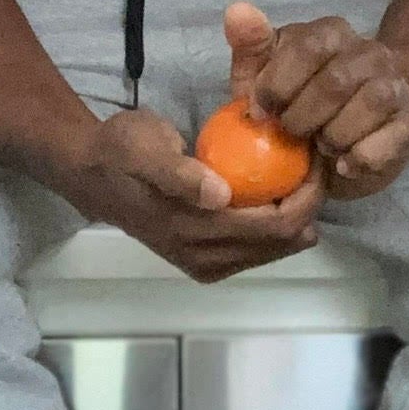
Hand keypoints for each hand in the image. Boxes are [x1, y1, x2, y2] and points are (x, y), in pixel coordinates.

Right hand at [64, 108, 325, 283]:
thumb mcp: (144, 147)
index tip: (318, 158)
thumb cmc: (120, 150)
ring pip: (271, 251)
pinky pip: (255, 249)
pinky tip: (280, 196)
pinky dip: (276, 226)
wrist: (89, 173)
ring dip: (296, 218)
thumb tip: (220, 195)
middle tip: (319, 164)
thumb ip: (179, 173)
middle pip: (280, 243)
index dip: (306, 197)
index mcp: (192, 230)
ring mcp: (202, 262)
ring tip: (306, 177)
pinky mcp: (202, 259)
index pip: (273, 226)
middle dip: (309, 206)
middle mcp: (202, 257)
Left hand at [225, 4, 408, 200]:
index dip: (278, 85)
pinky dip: (359, 157)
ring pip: (370, 103)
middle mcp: (368, 52)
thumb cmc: (295, 100)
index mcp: (330, 33)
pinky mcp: (407, 127)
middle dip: (302, 117)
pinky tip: (342, 164)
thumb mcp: (263, 74)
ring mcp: (394, 87)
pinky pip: (388, 140)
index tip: (260, 113)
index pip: (307, 48)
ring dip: (334, 135)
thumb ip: (249, 44)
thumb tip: (238, 10)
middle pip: (336, 81)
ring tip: (320, 146)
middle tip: (290, 134)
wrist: (346, 134)